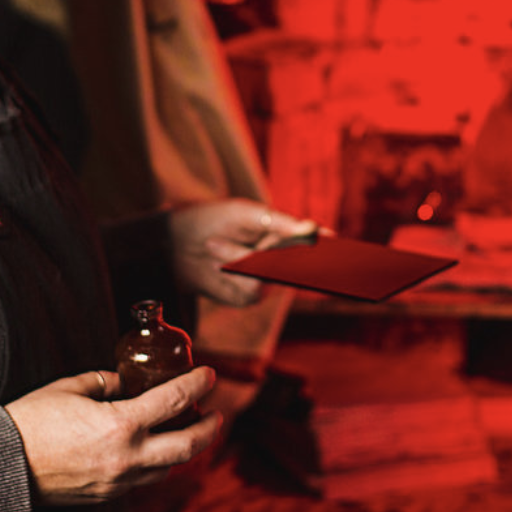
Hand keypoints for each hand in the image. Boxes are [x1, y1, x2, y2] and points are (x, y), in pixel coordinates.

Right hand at [4, 366, 221, 504]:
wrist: (2, 469)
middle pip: (187, 446)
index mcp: (120, 425)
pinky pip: (144, 480)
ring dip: (185, 450)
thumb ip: (105, 382)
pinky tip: (155, 450)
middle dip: (209, 430)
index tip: (210, 375)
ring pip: (168, 468)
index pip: (174, 401)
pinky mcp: (107, 495)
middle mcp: (127, 458)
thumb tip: (125, 381)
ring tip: (189, 431)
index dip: (198, 385)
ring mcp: (118, 481)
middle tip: (216, 414)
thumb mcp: (69, 388)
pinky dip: (157, 464)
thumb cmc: (29, 424)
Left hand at [168, 199, 316, 306]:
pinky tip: (217, 263)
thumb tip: (311, 227)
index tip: (336, 243)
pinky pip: (251, 289)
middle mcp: (278, 262)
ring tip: (215, 245)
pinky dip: (232, 272)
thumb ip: (279, 222)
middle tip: (263, 243)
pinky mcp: (247, 297)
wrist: (175, 243)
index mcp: (282, 236)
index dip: (327, 248)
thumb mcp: (245, 213)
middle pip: (298, 265)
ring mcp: (264, 282)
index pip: (313, 245)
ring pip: (269, 276)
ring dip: (240, 257)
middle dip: (280, 253)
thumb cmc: (212, 220)